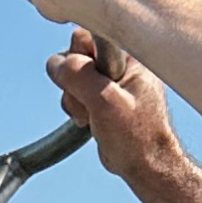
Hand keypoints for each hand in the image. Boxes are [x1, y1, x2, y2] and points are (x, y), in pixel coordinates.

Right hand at [49, 31, 187, 186]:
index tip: (92, 82)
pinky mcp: (101, 96)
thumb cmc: (137, 136)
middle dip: (74, 84)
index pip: (87, 37)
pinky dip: (77, 109)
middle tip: (92, 104)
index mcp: (127, 54)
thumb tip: (56, 62)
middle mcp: (118, 63)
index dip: (80, 59)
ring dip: (75, 100)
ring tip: (94, 117)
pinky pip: (74, 93)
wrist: (146, 165)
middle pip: (75, 57)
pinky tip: (91, 121)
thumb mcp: (105, 101)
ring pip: (71, 77)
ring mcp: (109, 80)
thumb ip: (79, 75)